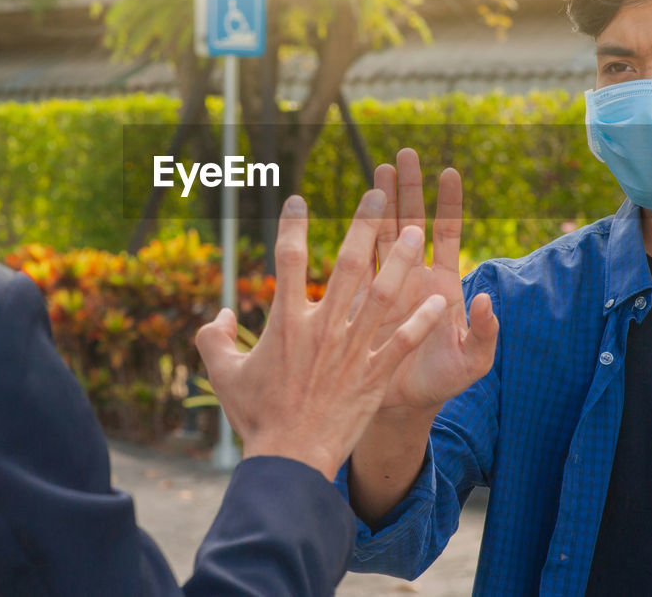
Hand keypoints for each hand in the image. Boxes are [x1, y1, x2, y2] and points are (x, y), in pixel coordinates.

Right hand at [195, 190, 448, 480]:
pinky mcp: (374, 374)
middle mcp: (323, 328)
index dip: (292, 226)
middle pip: (347, 264)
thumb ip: (211, 338)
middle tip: (377, 193)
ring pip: (383, 294)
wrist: (290, 459)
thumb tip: (219, 313)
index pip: (287, 261)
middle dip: (362, 224)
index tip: (298, 200)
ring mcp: (353, 350)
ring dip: (401, 260)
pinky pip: (403, 340)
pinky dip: (422, 320)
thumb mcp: (222, 375)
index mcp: (286, 322)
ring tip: (415, 231)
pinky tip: (440, 300)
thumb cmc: (255, 417)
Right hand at [370, 148, 497, 412]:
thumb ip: (485, 333)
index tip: (448, 172)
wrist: (403, 408)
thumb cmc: (441, 383)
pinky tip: (349, 216)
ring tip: (377, 170)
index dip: (448, 205)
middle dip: (409, 189)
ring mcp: (386, 286)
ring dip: (379, 204)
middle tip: (404, 153)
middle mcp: (415, 278)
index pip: (447, 235)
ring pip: (381, 235)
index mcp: (443, 286)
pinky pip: (357, 265)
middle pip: (411, 223)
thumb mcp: (472, 363)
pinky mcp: (361, 301)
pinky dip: (354, 239)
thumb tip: (486, 300)